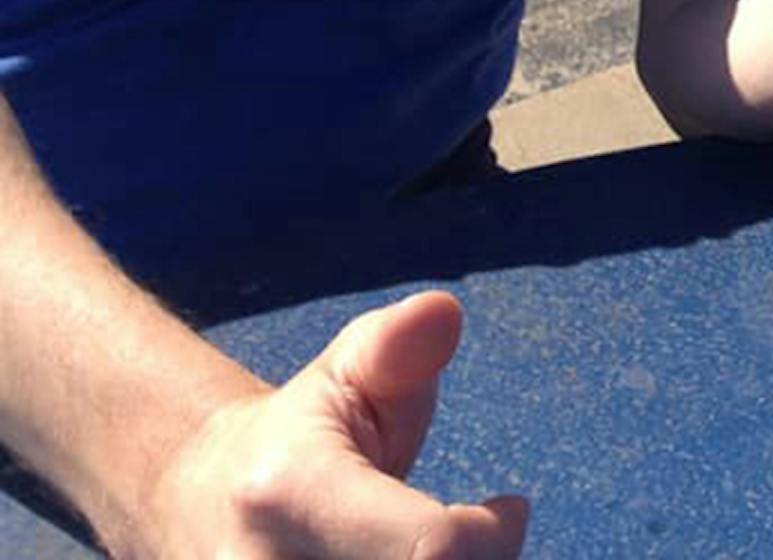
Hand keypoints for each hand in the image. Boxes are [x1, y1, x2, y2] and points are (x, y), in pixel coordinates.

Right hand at [141, 292, 526, 557]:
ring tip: (444, 554)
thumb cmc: (302, 435)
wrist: (189, 507)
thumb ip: (401, 347)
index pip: (430, 551)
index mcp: (288, 495)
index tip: (506, 509)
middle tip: (478, 545)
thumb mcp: (350, 372)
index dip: (492, 539)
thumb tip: (443, 314)